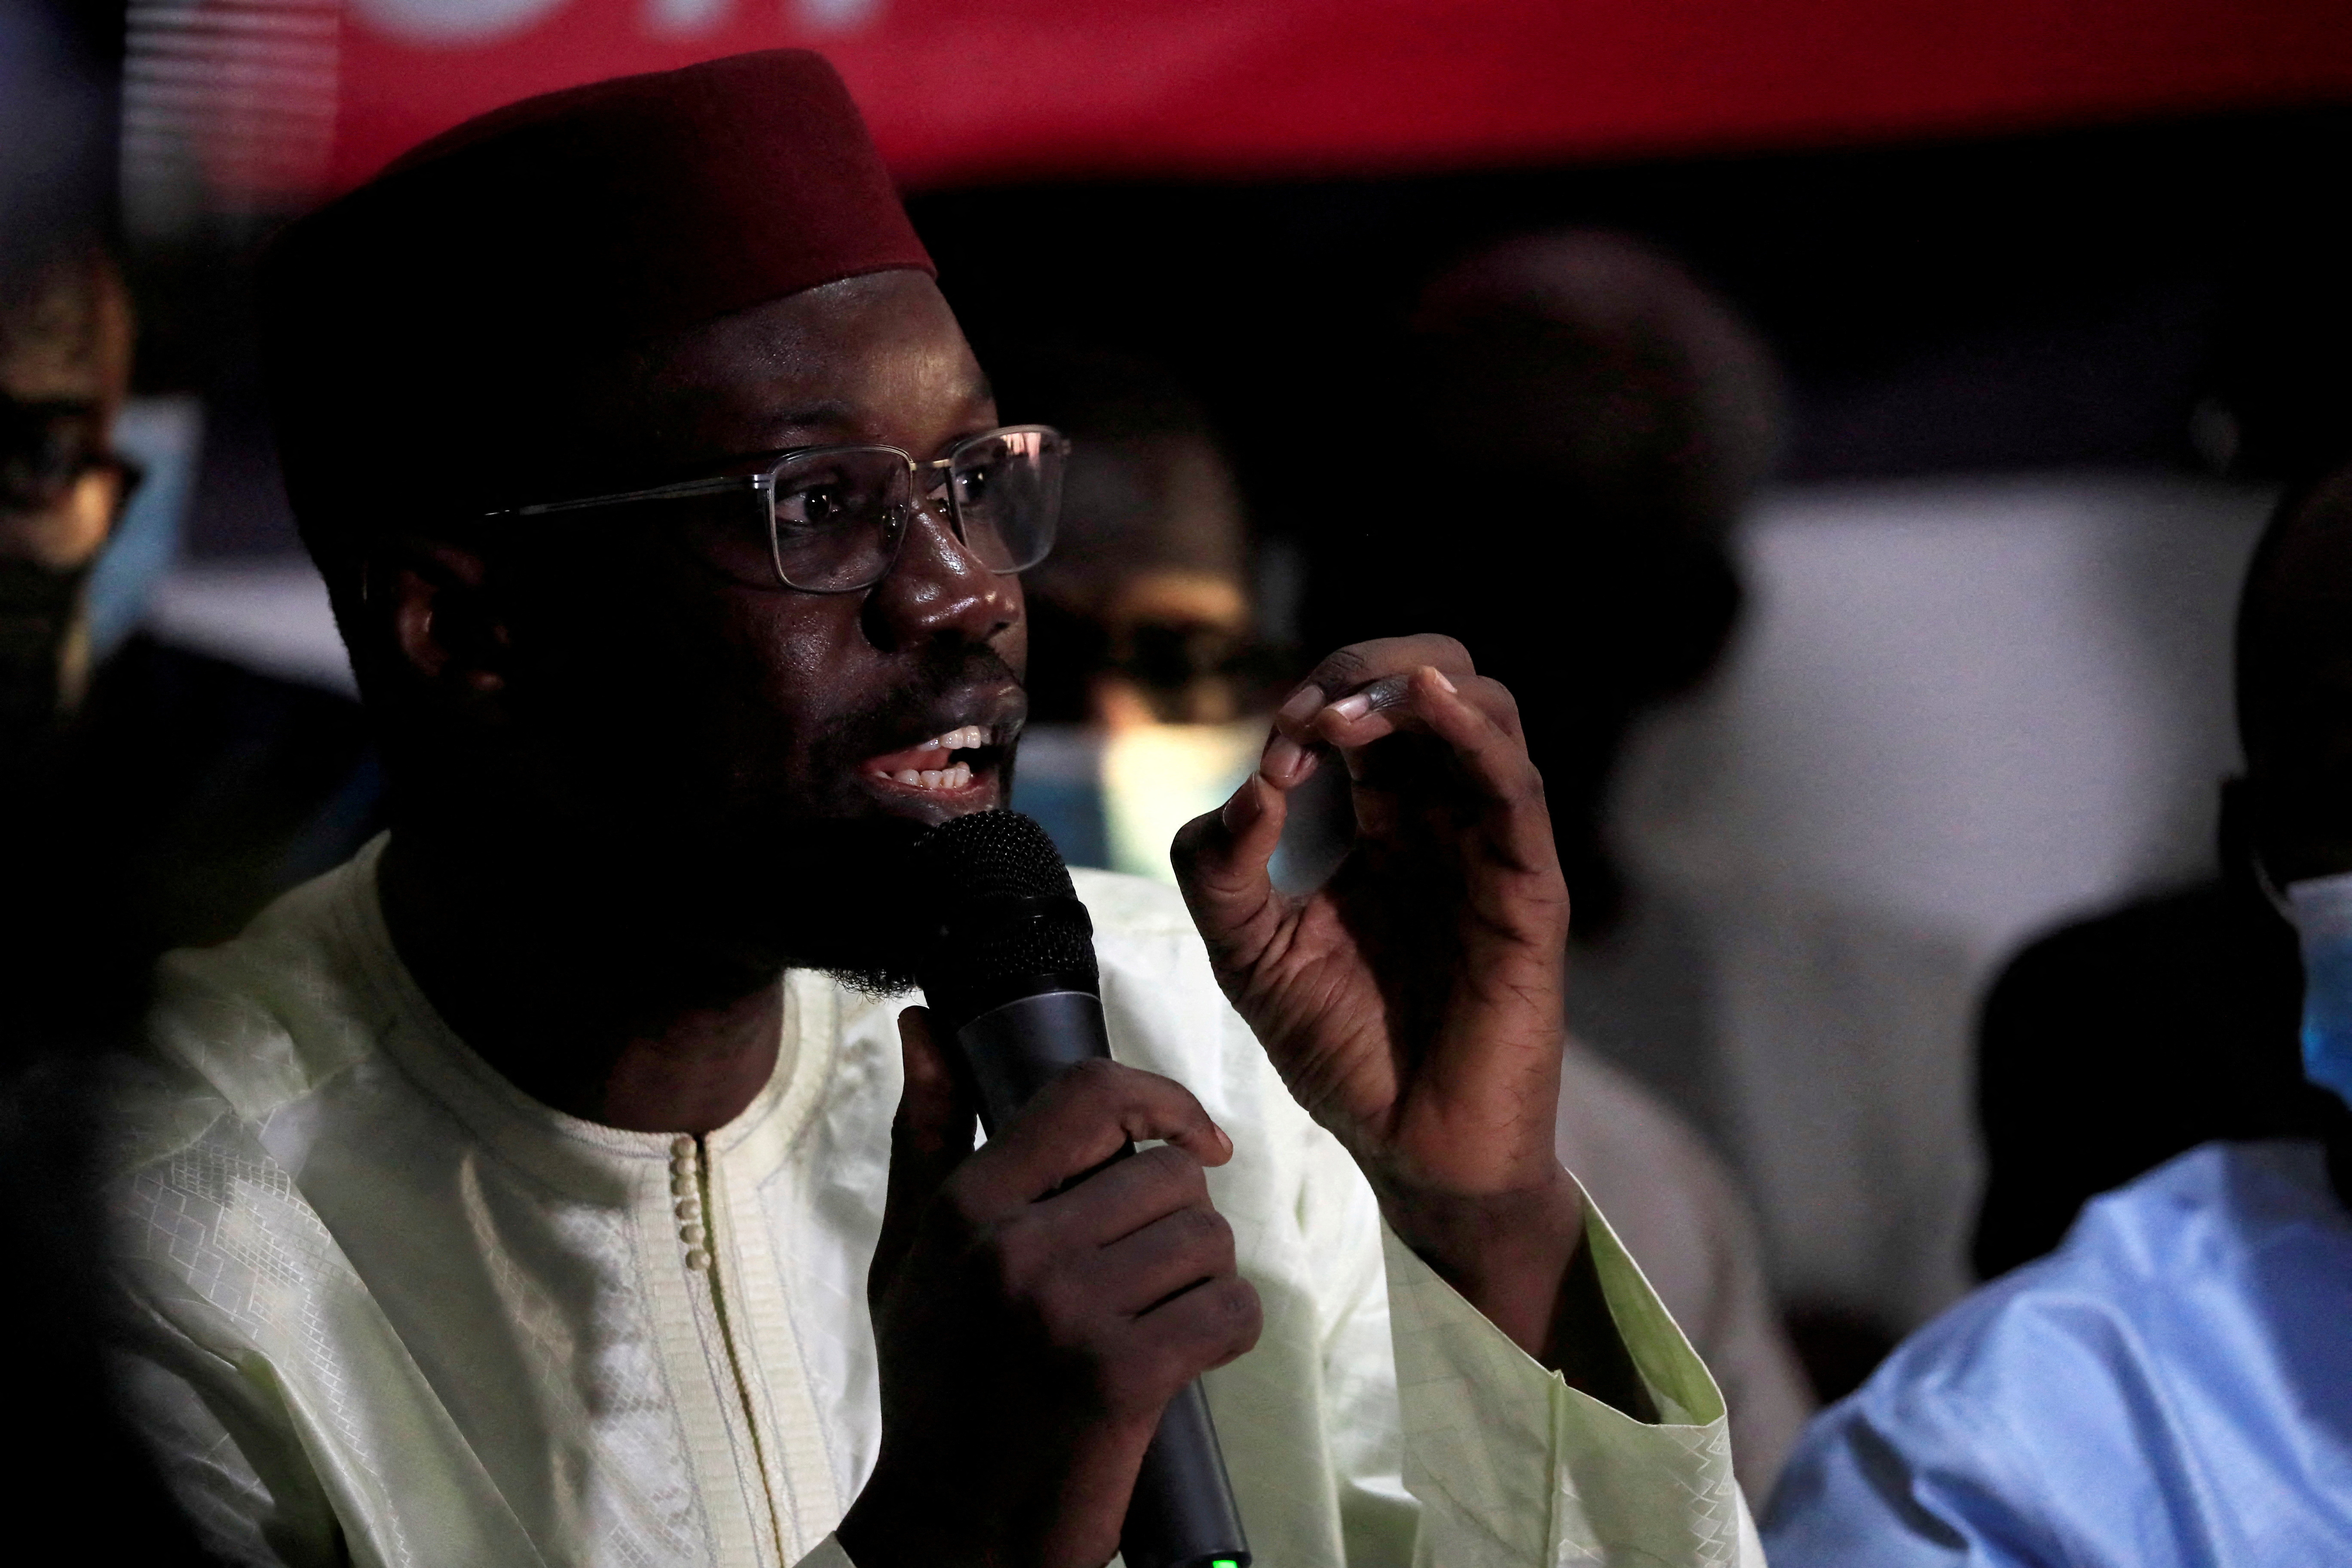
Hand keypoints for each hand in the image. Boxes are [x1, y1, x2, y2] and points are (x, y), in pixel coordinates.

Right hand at [838, 1010, 1262, 1567]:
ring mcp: (1068, 1311)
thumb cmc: (935, 1389)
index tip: (1195, 1139)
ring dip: (1202, 1282)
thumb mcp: (910, 1257)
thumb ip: (926, 1137)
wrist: (953, 1533)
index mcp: (969, 1208)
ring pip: (1209, 1241)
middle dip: (1178, 1224)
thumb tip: (924, 1026)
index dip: (1161, 1099)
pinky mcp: (1122, 1376)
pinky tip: (1181, 1363)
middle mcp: (1015, 1248)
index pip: (1088, 1095)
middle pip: (1170, 1175)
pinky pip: (1231, 1311)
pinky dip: (1225, 1336)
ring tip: (1152, 1322)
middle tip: (1140, 1281)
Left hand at [1173, 636, 1607, 1376]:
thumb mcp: (1246, 952)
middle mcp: (1446, 821)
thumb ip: (1220, 867)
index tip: (1275, 749)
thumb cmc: (1341, 1052)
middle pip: (1433, 685)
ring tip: (1345, 719)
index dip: (1317, 702)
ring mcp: (1492, 849)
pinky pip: (1516, 784)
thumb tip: (1249, 781)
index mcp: (1387, 825)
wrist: (1410, 1150)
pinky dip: (1474, 728)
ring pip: (1487, 709)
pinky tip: (1428, 704)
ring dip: (1413, 687)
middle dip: (1368, 669)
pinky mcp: (1529, 888)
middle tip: (1313, 712)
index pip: (1368, 713)